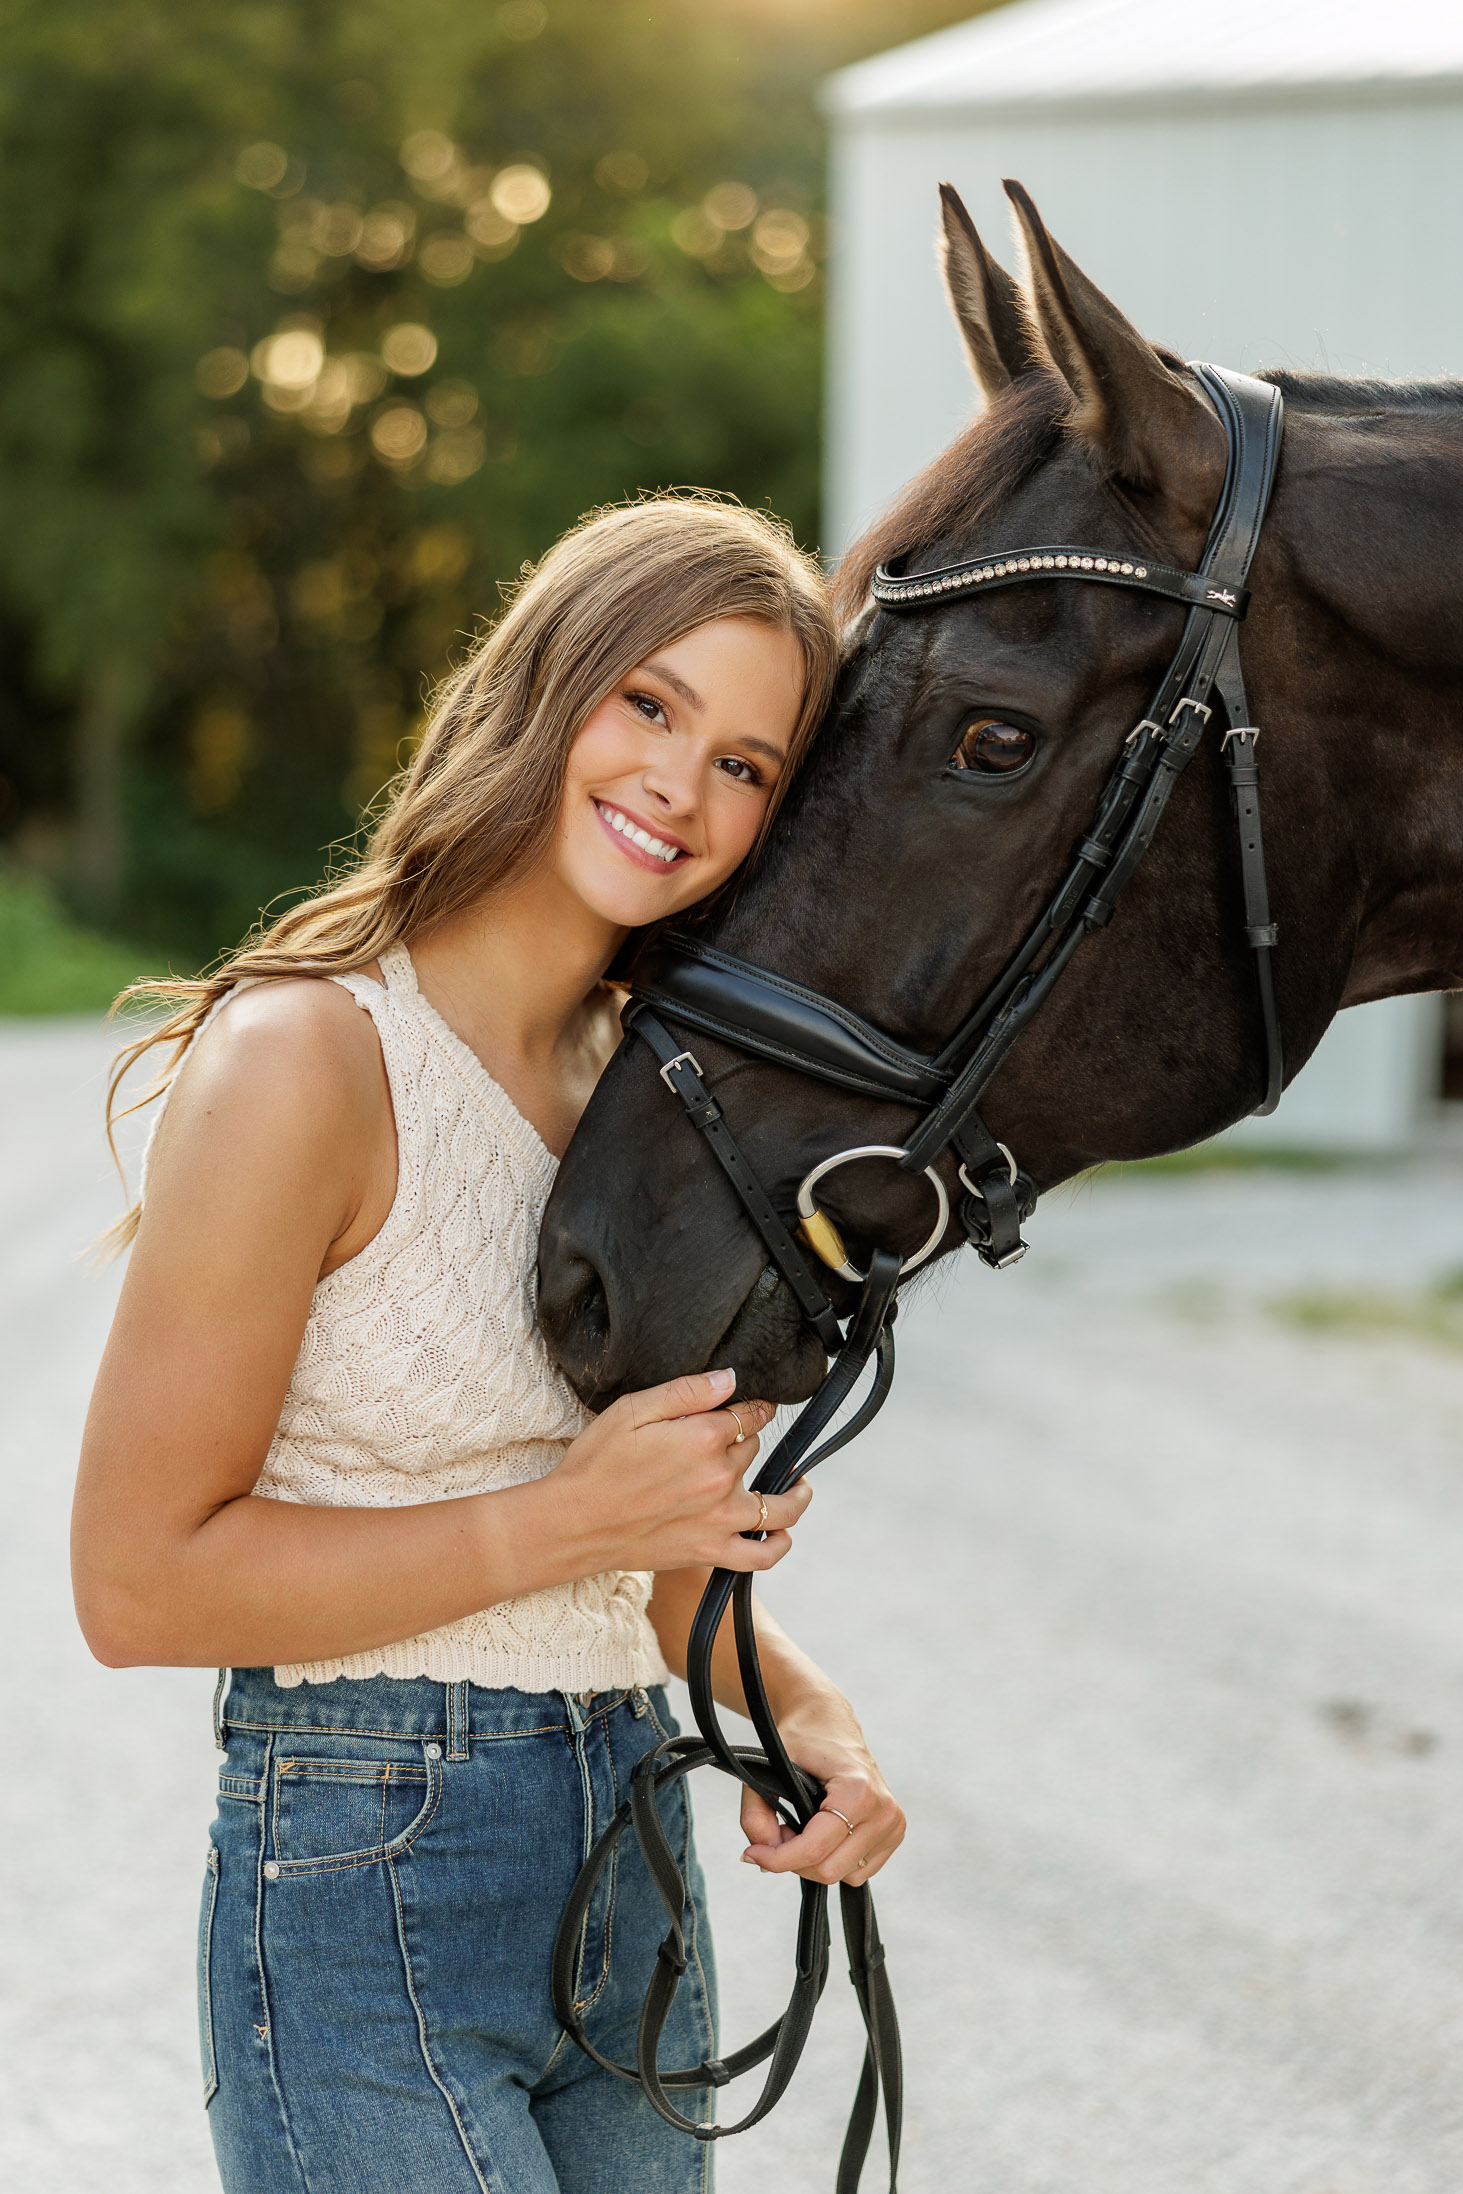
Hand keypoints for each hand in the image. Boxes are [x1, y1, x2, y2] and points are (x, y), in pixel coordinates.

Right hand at [548, 1368, 809, 1577]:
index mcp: (701, 1438)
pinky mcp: (709, 1552)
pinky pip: (762, 1555)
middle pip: (754, 1451)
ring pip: (778, 1505)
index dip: (752, 1406)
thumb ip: (686, 1391)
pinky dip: (780, 1543)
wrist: (572, 1523)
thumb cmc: (595, 1464)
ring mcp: (719, 1520)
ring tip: (800, 1485)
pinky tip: (782, 1531)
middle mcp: (719, 1478)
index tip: (751, 1405)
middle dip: (748, 1441)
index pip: (747, 1414)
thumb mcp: (632, 1411)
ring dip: (796, 1492)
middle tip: (733, 1440)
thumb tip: (730, 1379)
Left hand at [739, 1696, 904, 1885]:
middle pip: (828, 1869)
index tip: (751, 1852)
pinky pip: (857, 1871)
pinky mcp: (894, 1833)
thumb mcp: (770, 1766)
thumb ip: (756, 1812)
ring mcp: (893, 1823)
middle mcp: (883, 1810)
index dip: (777, 1858)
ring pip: (842, 1875)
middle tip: (778, 1831)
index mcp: (859, 1790)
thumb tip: (762, 1851)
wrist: (829, 1721)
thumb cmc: (802, 1738)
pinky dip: (832, 1860)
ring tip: (800, 1826)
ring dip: (812, 1860)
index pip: (815, 1849)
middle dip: (793, 1858)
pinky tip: (822, 1833)